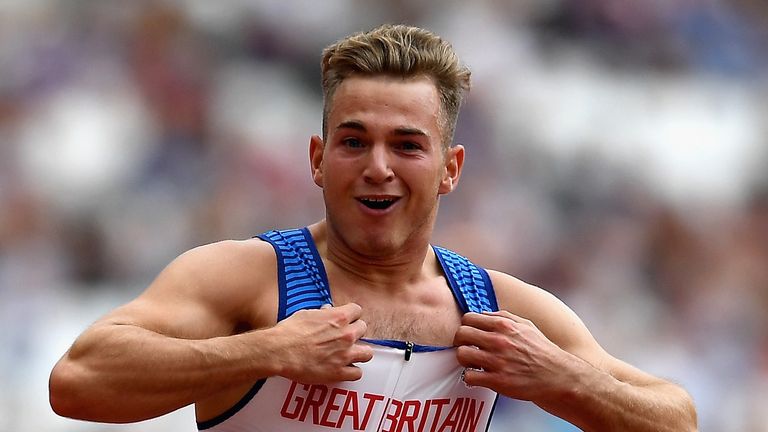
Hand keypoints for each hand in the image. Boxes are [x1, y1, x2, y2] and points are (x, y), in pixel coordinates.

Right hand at [268, 303, 372, 383]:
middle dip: (355, 331)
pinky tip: (343, 369)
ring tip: (350, 354)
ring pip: (367, 353)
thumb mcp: (306, 314)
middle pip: (363, 329)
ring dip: (360, 352)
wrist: (280, 351)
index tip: (347, 319)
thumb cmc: (289, 332)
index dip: (351, 315)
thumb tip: (327, 310)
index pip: (358, 310)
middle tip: (344, 337)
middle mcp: (346, 335)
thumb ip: (322, 313)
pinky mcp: (339, 372)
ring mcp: (345, 354)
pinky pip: (357, 373)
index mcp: (339, 317)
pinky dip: (351, 372)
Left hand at [453, 311, 574, 401]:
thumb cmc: (541, 351)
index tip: (470, 334)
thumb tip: (483, 313)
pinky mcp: (497, 381)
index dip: (466, 326)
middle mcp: (499, 341)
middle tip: (468, 348)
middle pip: (461, 334)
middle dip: (462, 341)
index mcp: (504, 325)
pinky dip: (470, 378)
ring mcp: (497, 361)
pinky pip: (469, 376)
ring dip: (464, 360)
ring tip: (473, 363)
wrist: (557, 376)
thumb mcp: (526, 325)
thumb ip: (503, 316)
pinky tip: (478, 377)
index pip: (468, 318)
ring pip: (462, 354)